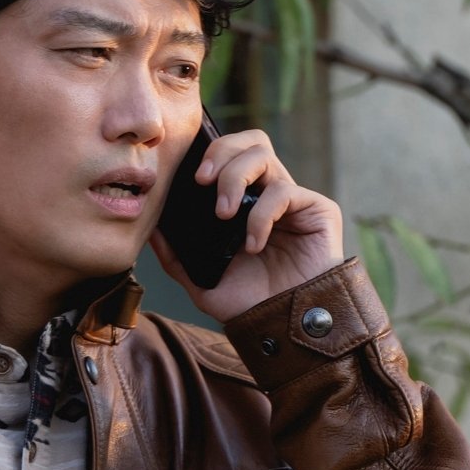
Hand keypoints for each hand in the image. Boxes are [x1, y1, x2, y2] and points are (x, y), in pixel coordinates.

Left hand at [146, 126, 345, 321]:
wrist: (284, 328)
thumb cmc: (249, 304)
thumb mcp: (201, 279)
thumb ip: (176, 254)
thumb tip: (152, 227)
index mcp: (245, 201)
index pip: (230, 155)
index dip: (210, 153)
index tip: (190, 176)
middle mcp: (269, 194)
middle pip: (250, 141)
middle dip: (221, 152)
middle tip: (203, 181)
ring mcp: (294, 200)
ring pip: (264, 156)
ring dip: (235, 178)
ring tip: (224, 215)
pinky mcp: (318, 209)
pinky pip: (285, 191)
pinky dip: (261, 214)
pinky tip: (254, 243)